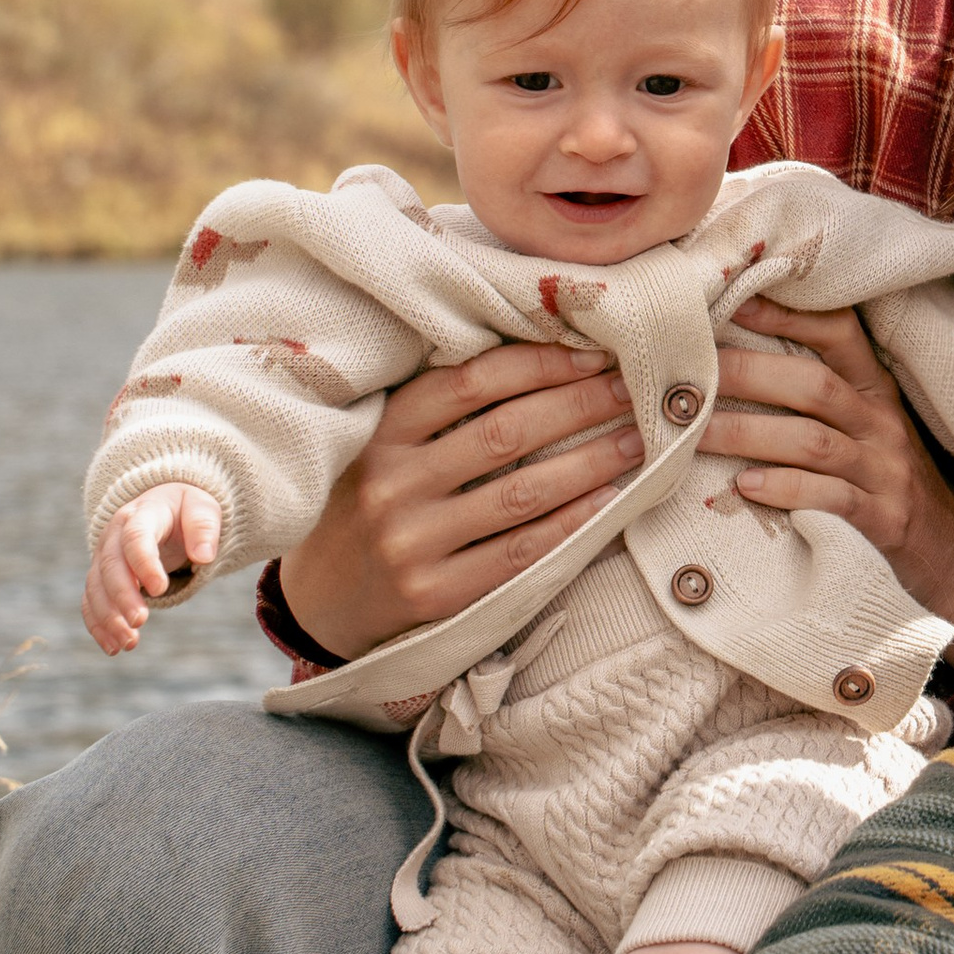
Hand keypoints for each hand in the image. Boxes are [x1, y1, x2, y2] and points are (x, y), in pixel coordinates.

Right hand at [83, 483, 222, 651]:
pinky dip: (98, 625)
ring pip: (95, 586)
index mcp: (142, 514)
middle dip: (122, 596)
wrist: (164, 505)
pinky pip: (91, 601)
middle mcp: (115, 534)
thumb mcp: (203, 508)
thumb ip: (204, 528)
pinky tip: (113, 647)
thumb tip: (204, 555)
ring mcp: (103, 555)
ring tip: (129, 643)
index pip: (136, 537)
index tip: (160, 589)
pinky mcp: (100, 576)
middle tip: (139, 622)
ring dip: (108, 617)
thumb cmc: (186, 510)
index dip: (144, 563)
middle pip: (111, 565)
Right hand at [277, 345, 642, 660]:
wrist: (317, 599)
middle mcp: (391, 484)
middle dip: (578, 405)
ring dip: (590, 463)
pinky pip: (520, 552)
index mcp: (381, 433)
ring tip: (636, 441)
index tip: (592, 353)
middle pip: (505, 432)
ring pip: (521, 494)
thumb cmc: (368, 503)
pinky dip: (572, 523)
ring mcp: (411, 543)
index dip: (538, 363)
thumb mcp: (383, 446)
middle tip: (630, 388)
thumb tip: (545, 355)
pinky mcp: (435, 594)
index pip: (471, 382)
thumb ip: (441, 409)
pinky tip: (610, 502)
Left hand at [712, 299, 953, 671]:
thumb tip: (730, 369)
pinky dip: (787, 489)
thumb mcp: (866, 431)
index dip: (788, 313)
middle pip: (814, 384)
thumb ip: (817, 401)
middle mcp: (882, 423)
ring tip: (694, 436)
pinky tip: (746, 487)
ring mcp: (886, 471)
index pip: (839, 333)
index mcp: (875, 391)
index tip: (735, 299)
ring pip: (813, 441)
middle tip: (687, 378)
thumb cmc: (889, 485)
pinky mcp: (884, 520)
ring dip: (747, 435)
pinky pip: (832, 498)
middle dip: (748, 375)